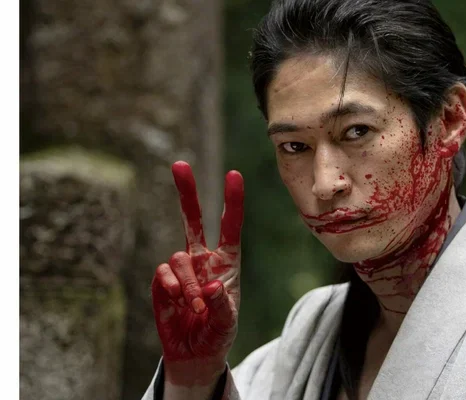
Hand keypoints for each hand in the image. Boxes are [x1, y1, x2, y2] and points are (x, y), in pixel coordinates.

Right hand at [151, 161, 243, 386]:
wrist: (195, 354)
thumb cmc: (218, 333)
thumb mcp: (227, 322)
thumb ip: (221, 306)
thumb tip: (210, 286)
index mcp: (227, 262)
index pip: (230, 226)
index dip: (232, 201)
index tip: (233, 174)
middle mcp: (203, 259)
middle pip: (192, 219)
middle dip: (186, 192)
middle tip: (179, 165)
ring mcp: (181, 269)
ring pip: (179, 257)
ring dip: (187, 282)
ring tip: (194, 307)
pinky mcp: (162, 282)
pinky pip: (163, 272)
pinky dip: (171, 286)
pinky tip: (177, 303)